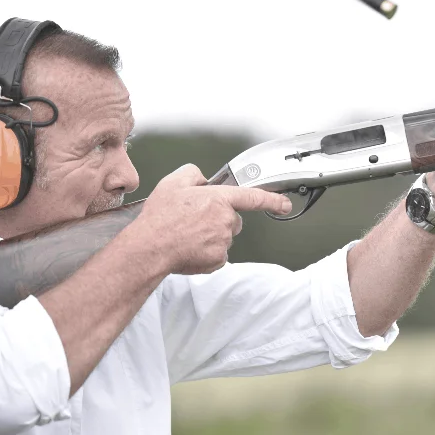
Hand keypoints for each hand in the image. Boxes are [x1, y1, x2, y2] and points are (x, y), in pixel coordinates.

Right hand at [132, 164, 291, 274]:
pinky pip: (218, 254)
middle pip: (233, 220)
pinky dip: (207, 252)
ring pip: (225, 237)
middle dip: (220, 219)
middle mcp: (225, 220)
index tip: (285, 204)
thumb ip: (192, 174)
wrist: (150, 248)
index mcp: (219, 199)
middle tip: (195, 221)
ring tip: (187, 235)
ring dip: (212, 236)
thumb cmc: (160, 217)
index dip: (273, 200)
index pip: (253, 197)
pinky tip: (190, 248)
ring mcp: (223, 242)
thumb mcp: (172, 183)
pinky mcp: (217, 260)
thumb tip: (202, 179)